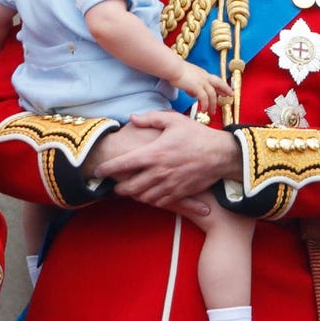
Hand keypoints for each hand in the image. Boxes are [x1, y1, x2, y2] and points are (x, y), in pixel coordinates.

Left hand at [94, 110, 240, 208]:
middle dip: (119, 188)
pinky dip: (150, 200)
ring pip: (143, 197)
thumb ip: (150, 118)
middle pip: (130, 187)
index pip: (123, 164)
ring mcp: (169, 185)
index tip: (98, 171)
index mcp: (154, 153)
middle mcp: (159, 172)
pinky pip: (159, 202)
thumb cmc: (197, 135)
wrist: (221, 154)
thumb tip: (131, 118)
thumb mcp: (174, 120)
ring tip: (130, 190)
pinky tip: (149, 195)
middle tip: (115, 185)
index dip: (107, 169)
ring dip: (134, 195)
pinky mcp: (179, 193)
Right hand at [174, 63, 231, 113]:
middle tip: (231, 96)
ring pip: (212, 94)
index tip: (227, 90)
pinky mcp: (197, 87)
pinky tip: (203, 110)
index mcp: (203, 74)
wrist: (173, 68)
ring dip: (213, 104)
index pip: (215, 80)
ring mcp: (202, 82)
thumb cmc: (176, 71)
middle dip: (226, 90)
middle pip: (219, 84)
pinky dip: (204, 105)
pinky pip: (204, 98)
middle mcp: (204, 77)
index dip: (222, 85)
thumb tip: (193, 94)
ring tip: (212, 112)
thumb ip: (192, 87)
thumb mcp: (187, 78)